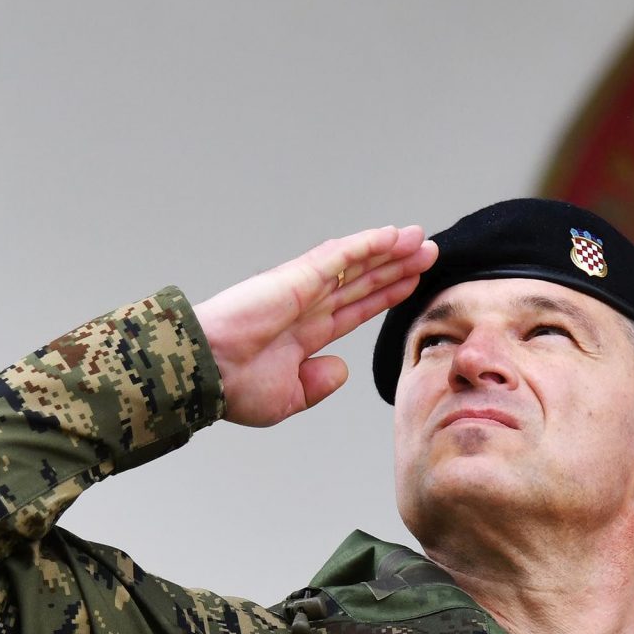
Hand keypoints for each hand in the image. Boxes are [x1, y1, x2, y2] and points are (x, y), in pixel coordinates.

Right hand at [190, 225, 435, 426]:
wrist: (206, 374)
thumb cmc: (233, 389)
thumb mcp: (288, 398)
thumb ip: (317, 383)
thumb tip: (341, 369)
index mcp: (304, 334)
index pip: (355, 309)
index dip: (385, 296)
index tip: (412, 285)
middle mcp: (307, 306)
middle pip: (363, 281)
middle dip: (396, 267)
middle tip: (428, 253)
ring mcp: (303, 288)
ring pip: (357, 263)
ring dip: (390, 250)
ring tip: (420, 240)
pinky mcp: (297, 277)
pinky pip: (340, 256)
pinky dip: (366, 244)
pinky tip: (392, 236)